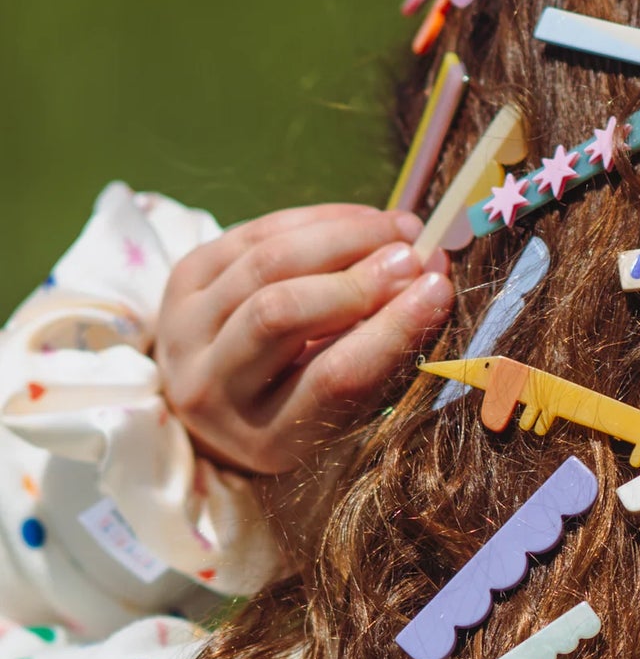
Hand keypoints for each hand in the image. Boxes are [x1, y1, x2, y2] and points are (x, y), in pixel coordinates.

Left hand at [155, 203, 453, 476]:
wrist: (213, 395)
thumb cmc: (300, 405)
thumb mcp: (341, 407)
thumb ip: (379, 351)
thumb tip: (432, 278)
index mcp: (264, 440)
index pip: (334, 377)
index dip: (391, 327)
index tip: (439, 288)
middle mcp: (209, 389)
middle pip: (282, 313)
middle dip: (358, 277)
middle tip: (415, 256)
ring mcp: (184, 330)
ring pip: (266, 264)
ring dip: (342, 236)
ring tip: (399, 230)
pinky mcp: (181, 281)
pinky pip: (253, 234)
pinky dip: (315, 220)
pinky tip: (361, 219)